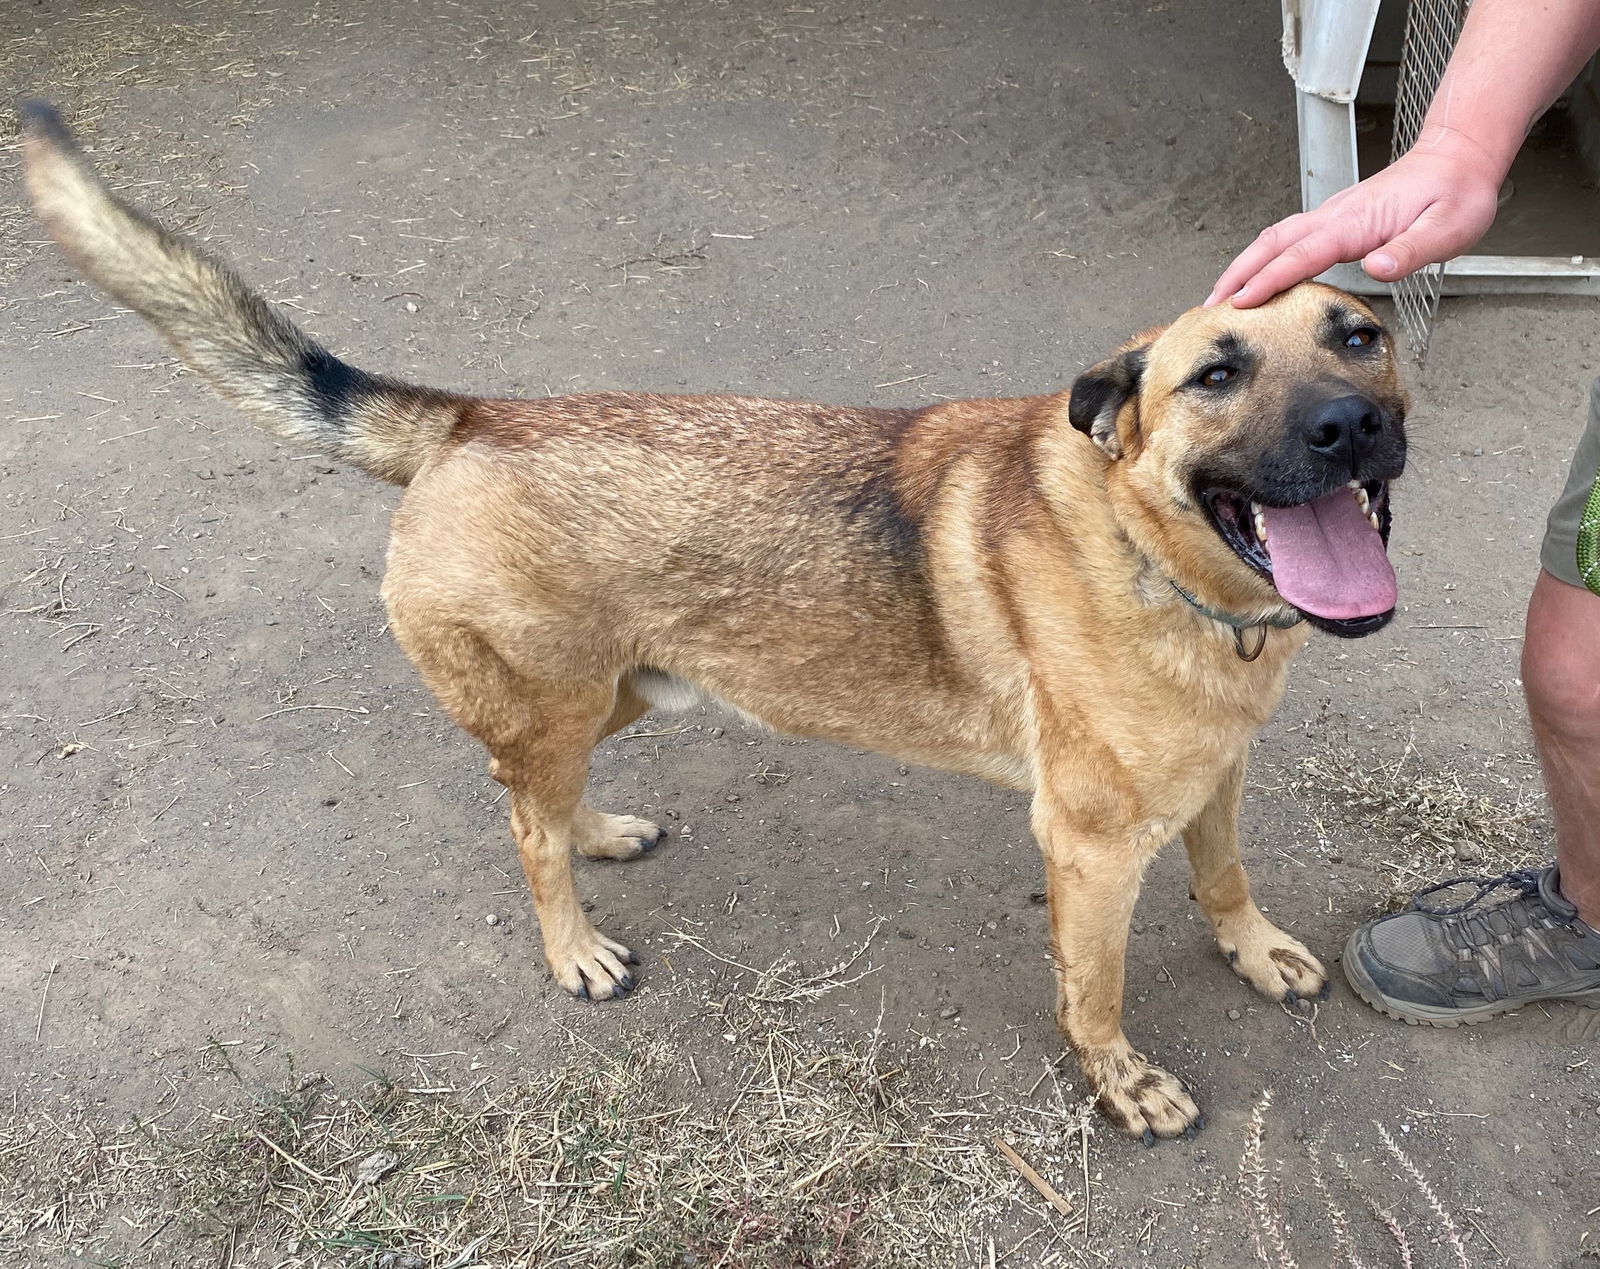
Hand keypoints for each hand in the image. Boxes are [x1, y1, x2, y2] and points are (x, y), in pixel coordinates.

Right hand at [1205, 126, 1505, 308]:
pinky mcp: (1336, 220)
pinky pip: (1287, 238)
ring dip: (1244, 265)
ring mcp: (1332, 216)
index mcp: (1356, 222)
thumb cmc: (1456, 194)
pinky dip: (1263, 257)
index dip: (1268, 279)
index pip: (1301, 254)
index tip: (1240, 301)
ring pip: (1274, 239)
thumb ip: (1411, 251)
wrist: (1459, 159)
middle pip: (1272, 244)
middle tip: (1211, 305)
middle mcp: (1335, 216)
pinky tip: (1257, 273)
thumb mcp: (1449, 228)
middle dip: (1237, 274)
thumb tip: (1377, 269)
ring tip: (1222, 296)